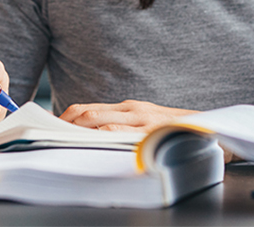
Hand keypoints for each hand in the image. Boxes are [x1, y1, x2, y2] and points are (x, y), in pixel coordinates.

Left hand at [60, 99, 196, 132]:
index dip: (64, 119)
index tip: (47, 129)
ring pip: (98, 120)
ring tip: (59, 141)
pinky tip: (88, 145)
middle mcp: (131, 110)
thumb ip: (122, 125)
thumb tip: (90, 136)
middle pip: (86, 113)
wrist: (207, 129)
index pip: (86, 109)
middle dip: (63, 125)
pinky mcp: (148, 130)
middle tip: (46, 136)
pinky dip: (100, 137)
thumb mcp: (145, 123)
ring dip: (76, 131)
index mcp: (127, 107)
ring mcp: (140, 120)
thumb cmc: (172, 131)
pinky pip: (118, 131)